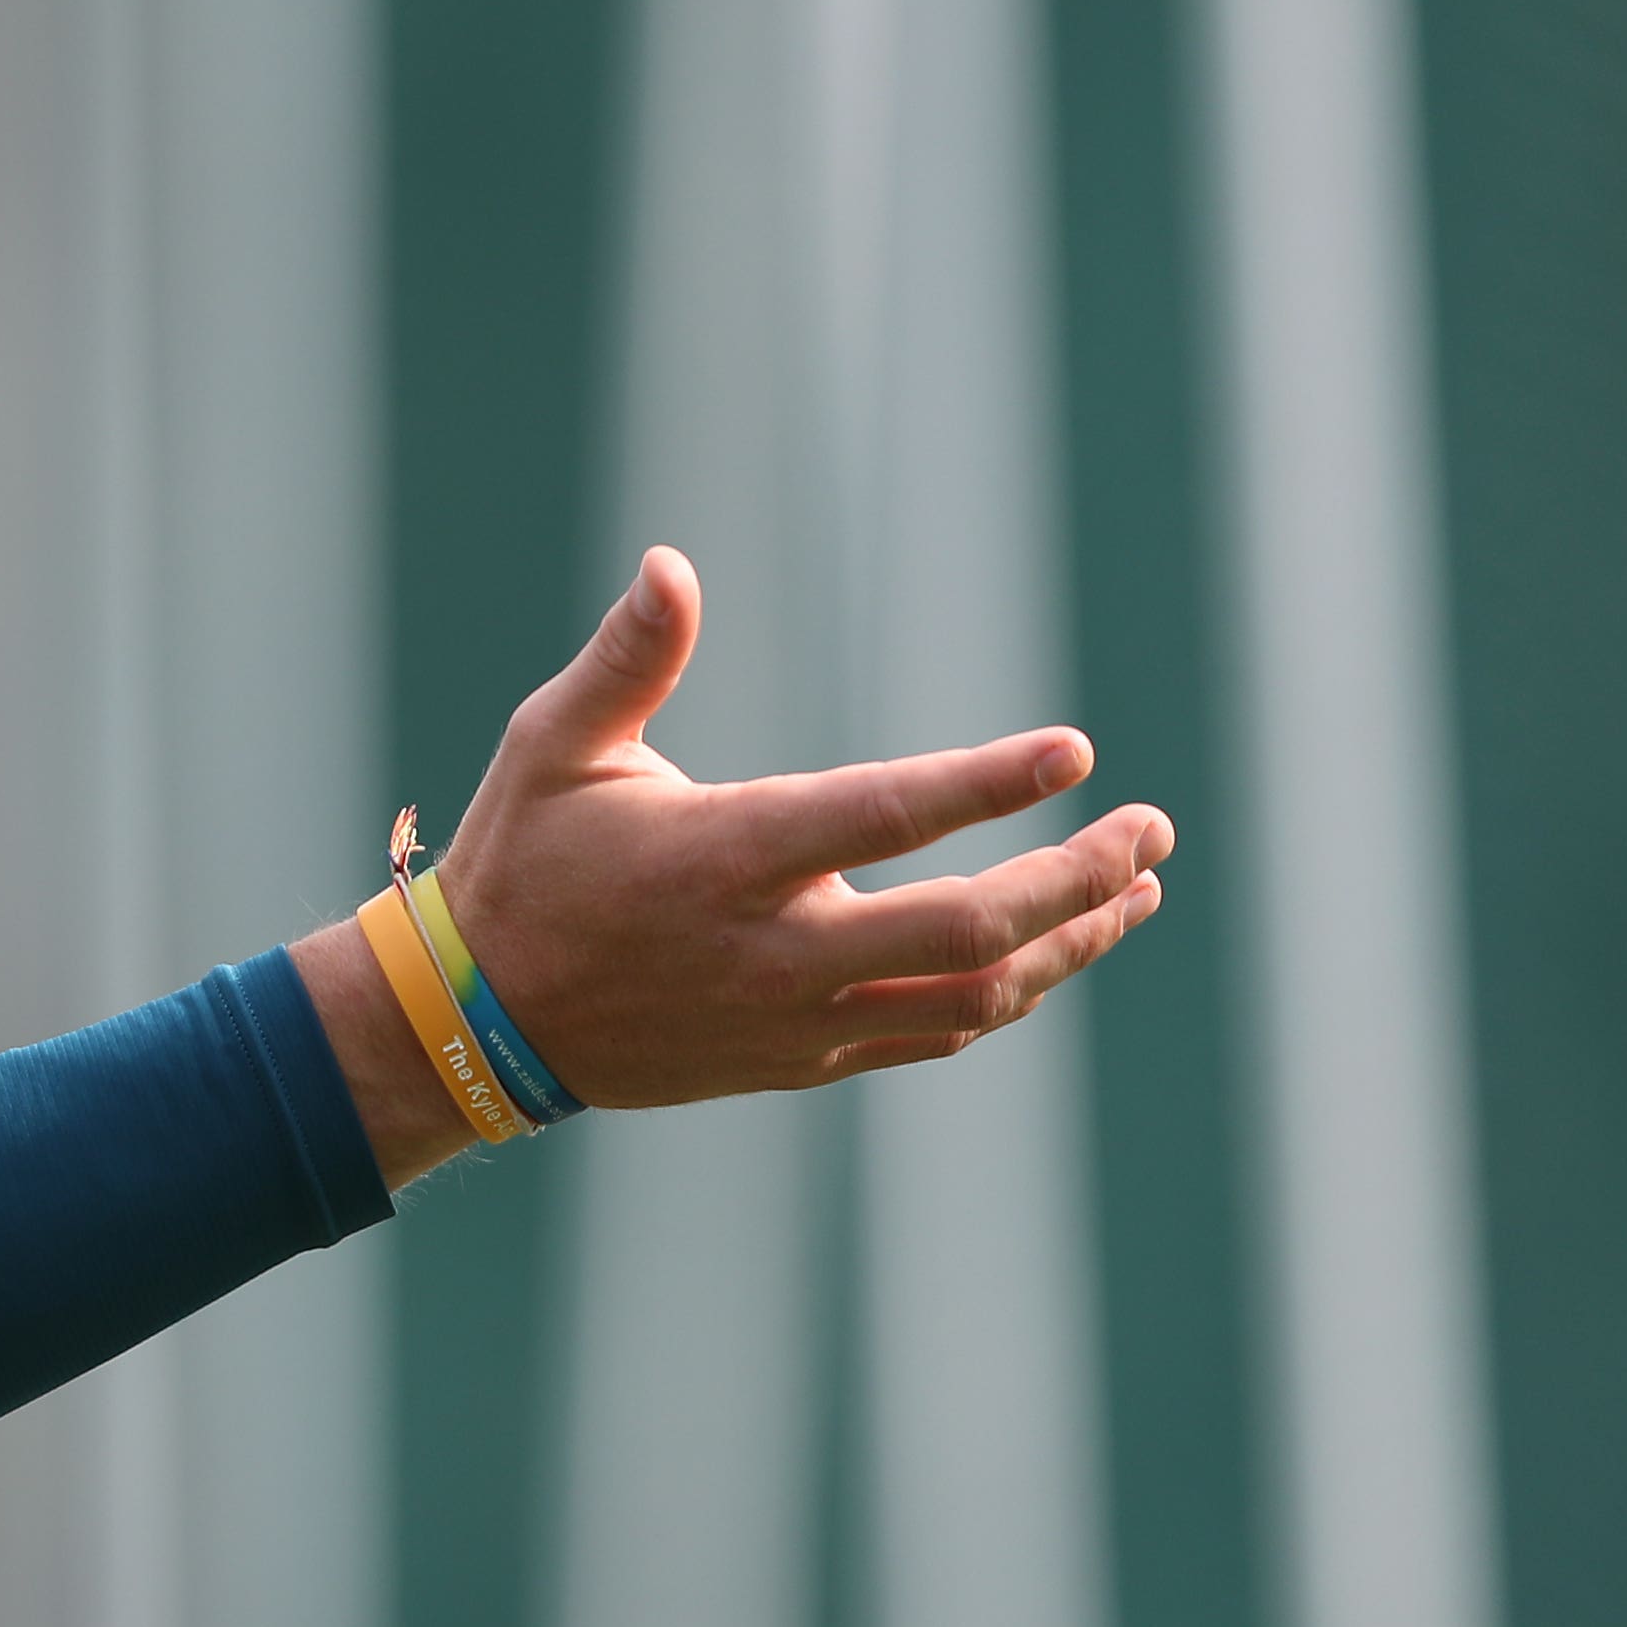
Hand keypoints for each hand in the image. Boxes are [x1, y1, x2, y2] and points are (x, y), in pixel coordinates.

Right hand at [299, 547, 1172, 1173]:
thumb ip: (630, 658)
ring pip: (971, 995)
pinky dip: (1007, 993)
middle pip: (969, 930)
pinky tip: (1050, 951)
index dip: (986, 785)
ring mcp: (796, 1020)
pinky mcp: (801, 1062)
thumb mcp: (554, 743)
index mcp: (723, 858)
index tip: (1075, 750)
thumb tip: (672, 564)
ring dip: (1069, 943)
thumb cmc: (522, 860)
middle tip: (1150, 831)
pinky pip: (933, 1034)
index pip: (884, 818)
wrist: (476, 1025)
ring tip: (1137, 891)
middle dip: (1078, 880)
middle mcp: (774, 951)